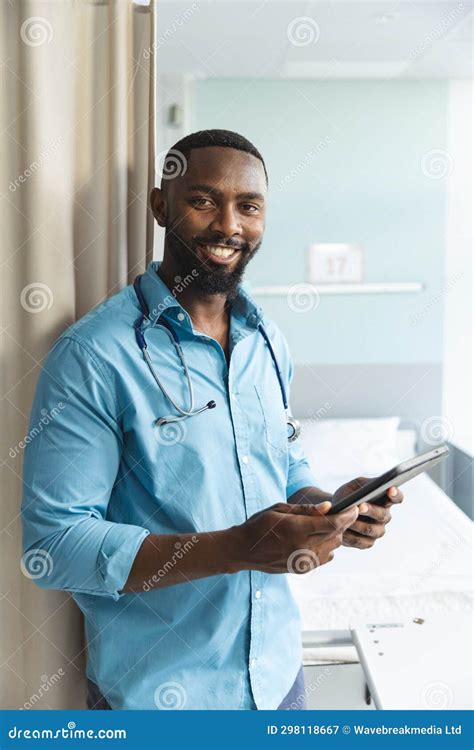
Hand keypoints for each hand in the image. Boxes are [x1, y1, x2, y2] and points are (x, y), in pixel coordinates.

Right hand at [233, 501, 359, 573]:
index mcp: (297, 530)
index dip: (347, 515)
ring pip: (333, 547)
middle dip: (343, 523)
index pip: (332, 523)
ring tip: (326, 525)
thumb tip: (328, 507)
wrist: (244, 550)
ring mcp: (304, 561)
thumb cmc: (260, 524)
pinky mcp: (303, 569)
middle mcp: (303, 548)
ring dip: (334, 535)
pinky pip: (325, 557)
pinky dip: (327, 547)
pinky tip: (317, 538)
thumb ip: (306, 510)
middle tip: (342, 513)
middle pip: (336, 535)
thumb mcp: (280, 509)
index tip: (355, 507)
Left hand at [331, 476, 403, 549]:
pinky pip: (360, 541)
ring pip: (370, 529)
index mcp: (385, 500)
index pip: (396, 497)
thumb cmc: (347, 495)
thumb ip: (363, 486)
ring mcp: (377, 530)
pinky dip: (350, 535)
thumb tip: (368, 491)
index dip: (395, 494)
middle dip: (371, 510)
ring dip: (358, 524)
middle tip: (361, 506)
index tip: (391, 489)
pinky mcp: (367, 542)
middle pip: (382, 515)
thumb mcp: (354, 486)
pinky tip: (342, 530)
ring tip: (347, 518)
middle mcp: (384, 516)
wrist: (335, 511)